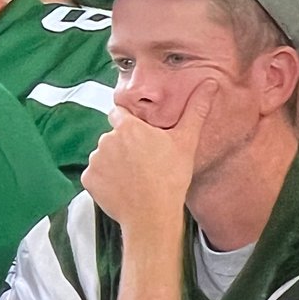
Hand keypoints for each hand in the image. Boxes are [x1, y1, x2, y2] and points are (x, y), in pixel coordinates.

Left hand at [82, 79, 217, 233]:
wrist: (152, 216)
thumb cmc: (171, 179)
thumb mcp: (185, 142)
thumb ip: (195, 110)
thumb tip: (210, 84)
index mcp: (127, 127)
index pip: (118, 113)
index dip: (129, 123)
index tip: (140, 137)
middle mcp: (106, 140)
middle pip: (112, 137)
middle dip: (123, 146)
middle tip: (142, 163)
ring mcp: (95, 160)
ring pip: (103, 156)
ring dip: (114, 163)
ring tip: (134, 178)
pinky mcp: (88, 179)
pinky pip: (95, 175)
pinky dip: (105, 181)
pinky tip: (122, 188)